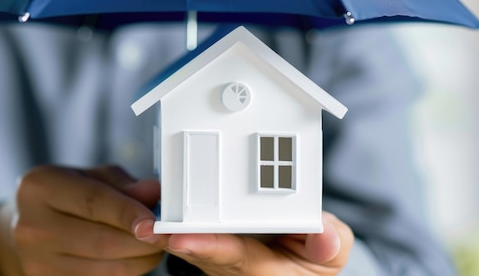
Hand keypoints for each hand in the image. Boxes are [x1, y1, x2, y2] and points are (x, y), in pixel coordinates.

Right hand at [0, 164, 162, 275]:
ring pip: (106, 269)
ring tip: (153, 245)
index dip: (128, 213)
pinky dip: (126, 271)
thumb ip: (123, 184)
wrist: (29, 225)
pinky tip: (134, 257)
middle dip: (142, 241)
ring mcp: (37, 261)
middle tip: (165, 235)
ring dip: (140, 259)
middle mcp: (32, 227)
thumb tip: (153, 193)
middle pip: (101, 241)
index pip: (93, 202)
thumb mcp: (91, 176)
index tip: (155, 222)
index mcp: (41, 188)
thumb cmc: (66, 195)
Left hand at [134, 212, 353, 275]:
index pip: (233, 257)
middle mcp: (236, 266)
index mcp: (265, 268)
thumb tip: (326, 234)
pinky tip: (156, 210)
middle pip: (201, 252)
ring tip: (146, 219)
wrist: (305, 256)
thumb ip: (330, 244)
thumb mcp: (332, 252)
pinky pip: (190, 234)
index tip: (181, 237)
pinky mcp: (213, 245)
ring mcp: (222, 257)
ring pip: (190, 244)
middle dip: (175, 238)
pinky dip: (173, 224)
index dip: (207, 246)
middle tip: (149, 227)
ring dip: (168, 232)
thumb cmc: (316, 254)